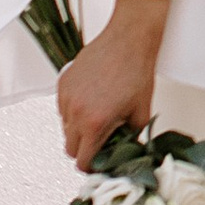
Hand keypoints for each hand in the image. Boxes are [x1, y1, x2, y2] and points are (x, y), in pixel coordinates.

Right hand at [56, 3, 161, 166]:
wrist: (129, 38)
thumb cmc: (137, 70)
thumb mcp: (141, 111)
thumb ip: (131, 136)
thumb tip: (126, 149)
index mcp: (95, 123)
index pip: (82, 161)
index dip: (92, 166)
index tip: (98, 163)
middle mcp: (76, 112)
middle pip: (70, 148)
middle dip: (84, 148)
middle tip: (101, 139)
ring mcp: (66, 96)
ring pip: (66, 126)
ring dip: (79, 127)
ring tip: (100, 112)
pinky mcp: (63, 82)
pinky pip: (63, 106)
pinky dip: (74, 108)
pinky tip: (93, 97)